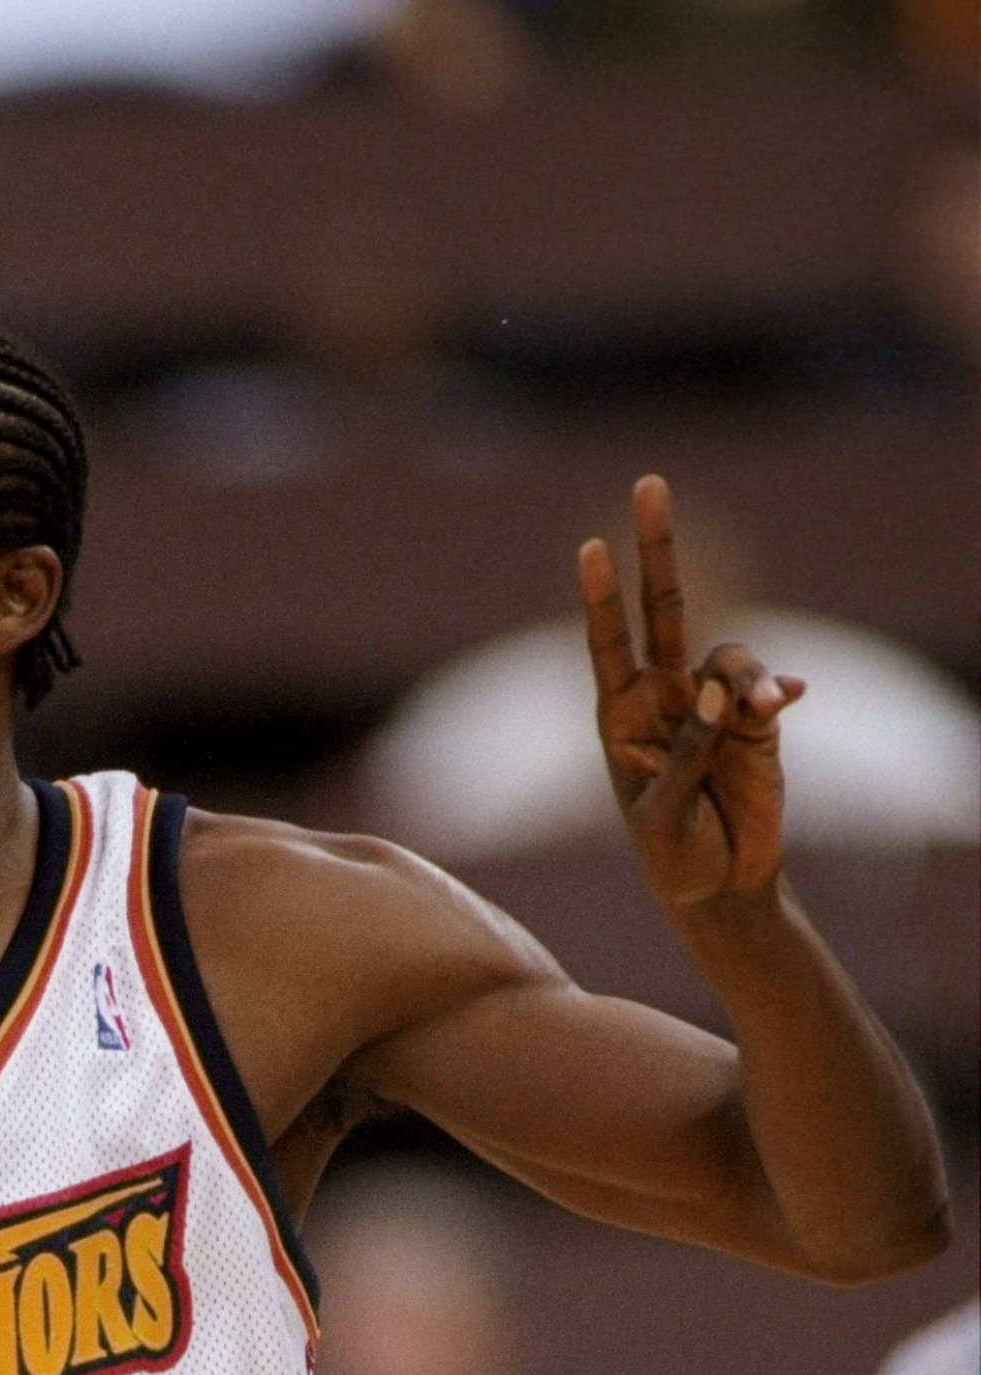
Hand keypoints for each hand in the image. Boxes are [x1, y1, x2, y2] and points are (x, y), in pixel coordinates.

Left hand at [578, 475, 804, 909]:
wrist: (721, 890)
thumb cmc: (672, 859)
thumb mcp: (661, 815)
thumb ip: (685, 751)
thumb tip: (715, 687)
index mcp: (620, 718)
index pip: (606, 644)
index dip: (600, 596)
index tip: (589, 546)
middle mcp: (663, 698)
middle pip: (661, 608)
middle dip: (656, 549)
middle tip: (649, 484)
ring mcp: (711, 704)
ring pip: (728, 653)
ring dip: (743, 677)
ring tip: (758, 714)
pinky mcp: (757, 719)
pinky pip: (765, 684)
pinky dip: (774, 689)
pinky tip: (786, 701)